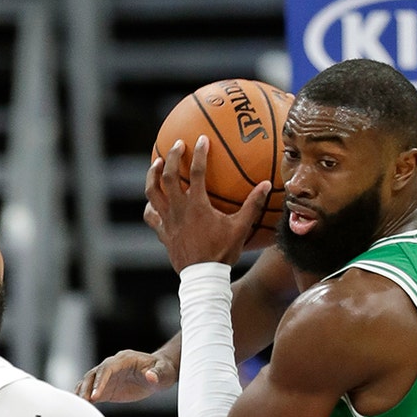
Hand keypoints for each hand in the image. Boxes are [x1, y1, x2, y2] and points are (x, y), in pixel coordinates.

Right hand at [76, 350, 175, 402]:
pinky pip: (93, 391)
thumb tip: (151, 377)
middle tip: (83, 402)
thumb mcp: (164, 372)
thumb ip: (157, 374)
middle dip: (87, 387)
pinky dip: (85, 398)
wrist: (160, 373)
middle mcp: (113, 366)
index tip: (95, 395)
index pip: (107, 368)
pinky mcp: (108, 388)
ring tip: (78, 407)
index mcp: (124, 359)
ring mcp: (108, 377)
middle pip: (94, 374)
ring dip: (82, 392)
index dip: (100, 381)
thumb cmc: (163, 370)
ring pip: (89, 382)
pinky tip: (80, 408)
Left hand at [145, 136, 270, 271]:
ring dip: (153, 175)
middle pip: (168, 176)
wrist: (203, 278)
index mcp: (197, 205)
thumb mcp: (240, 228)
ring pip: (152, 192)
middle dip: (172, 156)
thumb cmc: (222, 252)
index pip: (197, 172)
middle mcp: (178, 209)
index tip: (202, 139)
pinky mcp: (162, 232)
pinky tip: (153, 201)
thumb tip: (265, 184)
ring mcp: (167, 221)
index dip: (200, 153)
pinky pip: (151, 216)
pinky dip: (151, 205)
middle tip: (177, 144)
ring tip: (157, 163)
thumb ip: (252, 205)